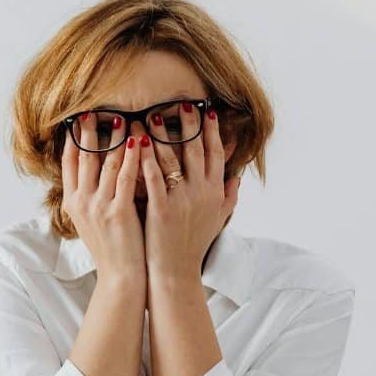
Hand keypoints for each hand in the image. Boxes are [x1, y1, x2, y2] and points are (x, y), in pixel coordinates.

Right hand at [61, 114, 146, 283]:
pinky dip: (132, 157)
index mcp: (72, 203)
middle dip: (89, 131)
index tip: (77, 119)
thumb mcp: (91, 222)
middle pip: (84, 157)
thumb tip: (94, 172)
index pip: (69, 162)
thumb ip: (90, 197)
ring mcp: (99, 207)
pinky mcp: (119, 212)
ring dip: (115, 138)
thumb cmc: (112, 250)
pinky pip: (126, 177)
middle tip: (95, 109)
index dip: (73, 138)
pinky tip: (138, 140)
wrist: (120, 278)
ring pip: (106, 162)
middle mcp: (81, 202)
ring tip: (121, 117)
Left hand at [138, 105, 240, 281]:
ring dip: (162, 134)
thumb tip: (237, 176)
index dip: (212, 130)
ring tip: (152, 115)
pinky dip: (145, 158)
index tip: (206, 109)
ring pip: (173, 159)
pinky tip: (138, 142)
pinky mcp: (161, 209)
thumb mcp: (218, 220)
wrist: (176, 274)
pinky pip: (153, 177)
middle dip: (190, 124)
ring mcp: (182, 200)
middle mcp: (202, 192)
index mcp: (215, 192)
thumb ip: (229, 196)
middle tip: (182, 102)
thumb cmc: (193, 246)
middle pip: (196, 150)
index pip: (215, 153)